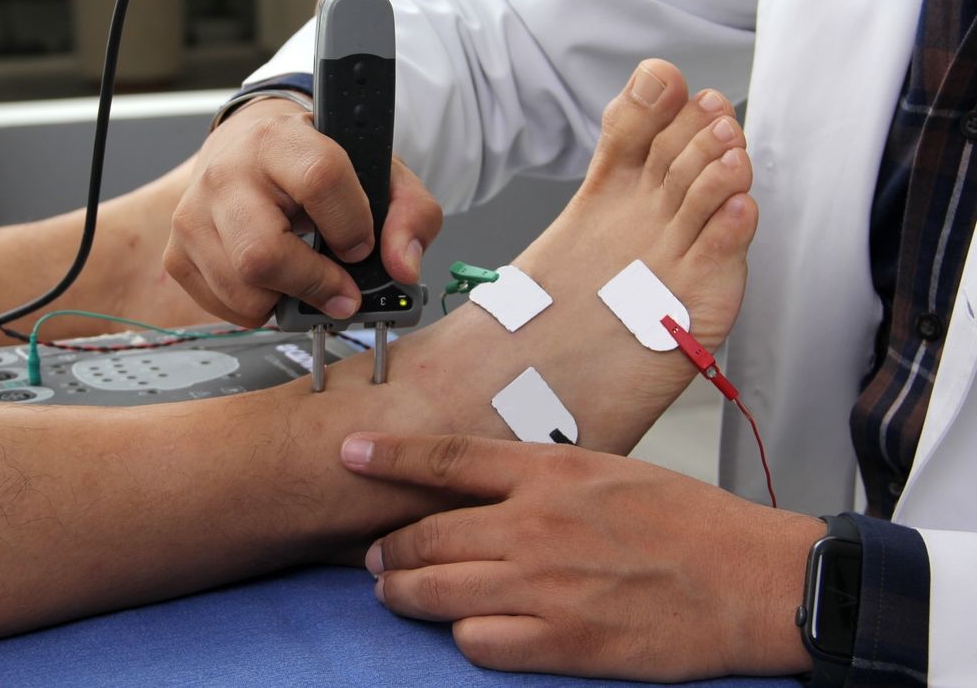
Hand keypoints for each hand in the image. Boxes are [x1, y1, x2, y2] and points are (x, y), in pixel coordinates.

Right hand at [164, 98, 442, 324]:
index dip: (350, 225)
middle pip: (263, 254)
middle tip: (341, 292)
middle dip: (313, 285)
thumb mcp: (379, 173)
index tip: (361, 246)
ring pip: (241, 288)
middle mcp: (226, 173)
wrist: (257, 145)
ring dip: (286, 301)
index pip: (319, 181)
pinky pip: (221, 305)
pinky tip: (276, 283)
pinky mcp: (178, 252)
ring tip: (307, 281)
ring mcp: (194, 215)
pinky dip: (258, 308)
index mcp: (280, 140)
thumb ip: (410, 214)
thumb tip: (404, 268)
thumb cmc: (319, 161)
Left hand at [341, 432, 820, 681]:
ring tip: (397, 592)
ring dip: (407, 593)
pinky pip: (479, 643)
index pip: (449, 458)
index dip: (390, 456)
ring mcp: (545, 586)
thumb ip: (543, 478)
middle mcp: (536, 525)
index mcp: (550, 472)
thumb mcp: (610, 470)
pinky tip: (469, 629)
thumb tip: (490, 488)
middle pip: (428, 533)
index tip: (351, 453)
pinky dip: (463, 635)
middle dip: (388, 547)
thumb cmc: (685, 519)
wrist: (745, 578)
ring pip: (440, 592)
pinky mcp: (562, 642)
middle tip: (377, 553)